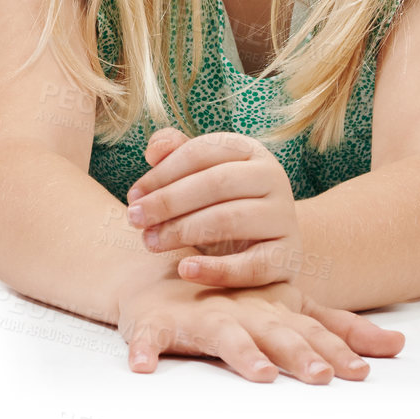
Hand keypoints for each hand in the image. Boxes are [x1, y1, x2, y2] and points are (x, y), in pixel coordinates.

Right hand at [116, 272, 404, 383]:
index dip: (336, 350)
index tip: (362, 373)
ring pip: (222, 336)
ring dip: (241, 353)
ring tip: (260, 373)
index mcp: (274, 310)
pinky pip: (149, 338)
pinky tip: (142, 366)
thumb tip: (399, 345)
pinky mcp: (158, 322)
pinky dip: (144, 350)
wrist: (163, 267)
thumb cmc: (237, 294)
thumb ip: (339, 328)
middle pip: (275, 334)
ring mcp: (202, 316)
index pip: (311, 331)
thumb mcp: (290, 309)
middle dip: (299, 354)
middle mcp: (244, 312)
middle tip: (321, 375)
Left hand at [127, 128, 307, 288]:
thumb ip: (177, 155)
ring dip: (182, 231)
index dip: (164, 172)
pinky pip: (253, 265)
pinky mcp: (286, 256)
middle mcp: (273, 177)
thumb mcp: (203, 178)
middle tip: (133, 219)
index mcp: (252, 152)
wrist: (269, 246)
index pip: (205, 151)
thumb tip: (155, 148)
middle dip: (169, 201)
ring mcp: (283, 217)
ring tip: (150, 242)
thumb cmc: (224, 206)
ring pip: (231, 220)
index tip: (133, 195)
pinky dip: (217, 269)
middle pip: (218, 182)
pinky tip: (184, 270)